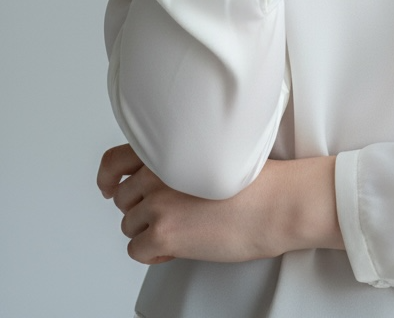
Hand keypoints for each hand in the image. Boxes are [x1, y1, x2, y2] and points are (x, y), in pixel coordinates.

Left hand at [97, 144, 343, 264]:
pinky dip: (154, 254)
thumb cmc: (258, 180)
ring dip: (149, 231)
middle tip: (164, 216)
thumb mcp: (214, 153)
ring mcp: (157, 202)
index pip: (115, 159)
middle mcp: (157, 171)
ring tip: (180, 231)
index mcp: (169, 147)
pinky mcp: (162, 233)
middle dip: (140, 209)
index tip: (110, 186)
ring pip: (130, 225)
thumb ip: (182, 159)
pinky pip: (137, 250)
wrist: (276, 202)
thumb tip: (162, 179)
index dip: (108, 177)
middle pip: (123, 198)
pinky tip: (177, 248)